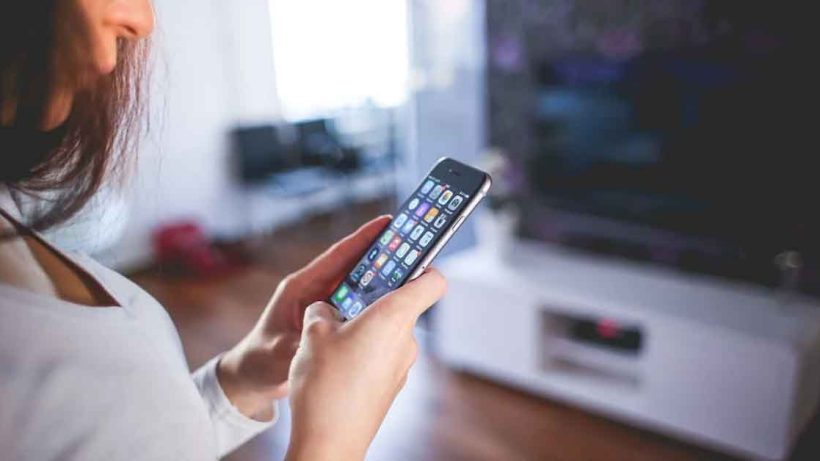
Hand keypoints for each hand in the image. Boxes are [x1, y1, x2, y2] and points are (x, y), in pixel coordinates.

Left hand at [217, 216, 391, 419]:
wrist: (252, 376)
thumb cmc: (259, 360)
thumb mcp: (279, 352)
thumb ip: (303, 344)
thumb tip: (327, 340)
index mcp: (300, 287)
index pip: (336, 256)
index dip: (362, 238)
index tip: (386, 222)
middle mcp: (314, 290)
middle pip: (353, 266)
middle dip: (380, 254)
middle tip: (411, 243)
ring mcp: (323, 304)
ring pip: (357, 284)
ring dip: (381, 277)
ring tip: (412, 268)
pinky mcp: (329, 319)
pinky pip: (356, 304)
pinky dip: (374, 300)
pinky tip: (395, 301)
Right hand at [285, 269, 446, 460]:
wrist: (329, 443)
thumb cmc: (325, 385)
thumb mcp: (312, 334)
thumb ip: (322, 310)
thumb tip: (326, 309)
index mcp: (394, 317)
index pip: (433, 280)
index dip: (423, 264)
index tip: (405, 258)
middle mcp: (406, 340)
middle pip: (403, 304)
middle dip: (374, 297)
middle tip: (346, 296)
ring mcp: (401, 365)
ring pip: (388, 331)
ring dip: (365, 326)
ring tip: (331, 335)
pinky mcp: (391, 385)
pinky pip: (381, 355)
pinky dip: (364, 350)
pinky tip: (336, 362)